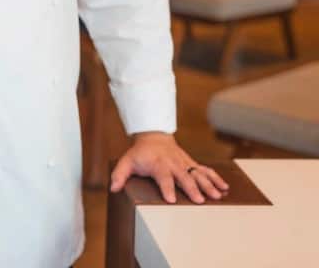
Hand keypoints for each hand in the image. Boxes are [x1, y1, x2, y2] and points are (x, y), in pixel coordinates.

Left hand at [109, 131, 228, 203]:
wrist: (153, 136)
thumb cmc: (140, 153)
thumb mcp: (127, 161)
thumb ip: (120, 174)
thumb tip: (113, 188)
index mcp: (158, 163)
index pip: (162, 176)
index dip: (166, 187)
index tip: (171, 198)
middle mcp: (173, 163)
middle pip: (183, 176)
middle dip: (191, 187)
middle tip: (199, 200)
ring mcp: (184, 163)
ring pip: (197, 173)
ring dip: (207, 184)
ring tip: (216, 195)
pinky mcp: (191, 163)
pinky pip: (205, 170)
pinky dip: (215, 178)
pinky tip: (224, 188)